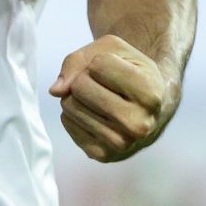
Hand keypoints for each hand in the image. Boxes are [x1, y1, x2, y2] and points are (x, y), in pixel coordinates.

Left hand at [49, 34, 179, 161]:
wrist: (149, 106)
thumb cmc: (129, 71)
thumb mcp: (112, 50)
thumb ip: (77, 61)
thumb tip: (56, 91)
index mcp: (149, 94)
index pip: (98, 65)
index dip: (100, 61)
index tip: (118, 69)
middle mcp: (140, 124)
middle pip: (80, 88)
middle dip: (83, 79)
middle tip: (104, 85)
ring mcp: (122, 144)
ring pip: (69, 106)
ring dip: (76, 97)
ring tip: (100, 99)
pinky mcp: (103, 155)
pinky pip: (67, 123)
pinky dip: (74, 113)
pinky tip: (95, 115)